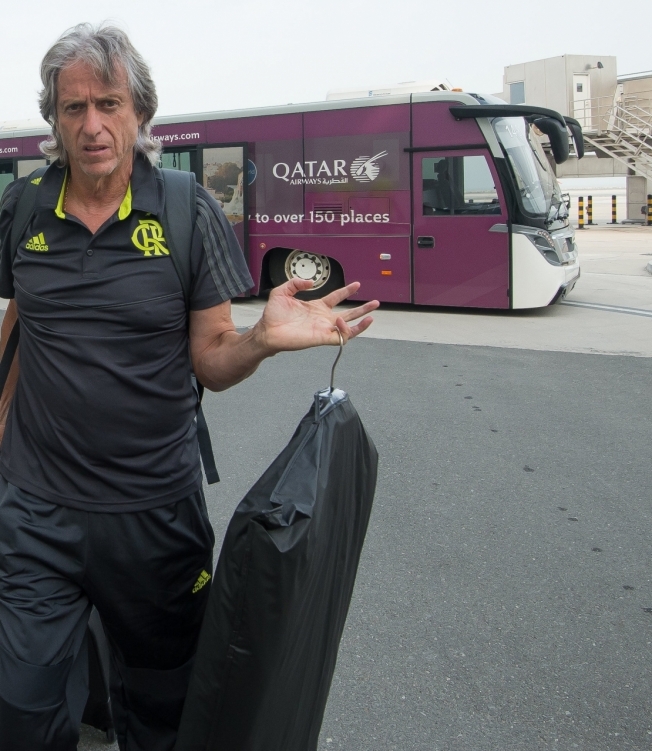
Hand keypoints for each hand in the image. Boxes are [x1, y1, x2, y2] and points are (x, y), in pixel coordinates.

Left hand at [254, 279, 378, 354]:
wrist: (267, 331)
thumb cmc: (273, 315)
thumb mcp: (282, 291)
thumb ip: (296, 283)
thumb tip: (311, 283)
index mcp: (316, 307)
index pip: (336, 298)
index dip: (347, 291)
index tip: (357, 285)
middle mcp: (323, 318)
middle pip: (348, 313)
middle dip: (362, 309)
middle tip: (375, 303)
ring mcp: (324, 329)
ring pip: (348, 328)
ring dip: (361, 323)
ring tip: (371, 317)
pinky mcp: (322, 338)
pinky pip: (340, 336)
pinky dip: (346, 330)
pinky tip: (343, 321)